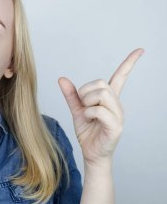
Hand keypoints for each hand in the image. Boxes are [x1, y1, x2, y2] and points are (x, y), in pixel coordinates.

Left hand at [58, 48, 143, 166]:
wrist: (90, 153)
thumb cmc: (88, 132)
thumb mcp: (76, 110)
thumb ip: (71, 95)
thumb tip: (62, 78)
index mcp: (109, 99)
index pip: (121, 76)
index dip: (129, 63)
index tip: (140, 50)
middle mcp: (116, 104)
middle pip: (102, 83)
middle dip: (85, 91)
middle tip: (82, 105)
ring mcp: (118, 115)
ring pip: (102, 94)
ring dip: (87, 101)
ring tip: (86, 113)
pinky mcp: (116, 126)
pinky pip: (100, 110)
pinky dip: (88, 112)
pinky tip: (88, 119)